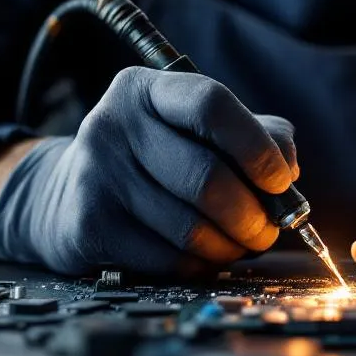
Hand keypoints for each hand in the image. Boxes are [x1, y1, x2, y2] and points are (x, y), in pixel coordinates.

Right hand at [0, 67, 297, 274]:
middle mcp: (114, 125)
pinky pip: (169, 259)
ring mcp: (96, 176)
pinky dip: (201, 266)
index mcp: (145, 89)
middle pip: (206, 176)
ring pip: (191, 227)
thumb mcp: (197, 131)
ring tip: (239, 244)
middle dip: (253, 214)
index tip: (280, 181)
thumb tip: (288, 171)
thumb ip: (256, 138)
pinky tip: (203, 257)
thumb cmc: (155, 160)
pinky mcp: (89, 226)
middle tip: (268, 230)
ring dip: (231, 246)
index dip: (256, 147)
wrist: (67, 196)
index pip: (209, 104)